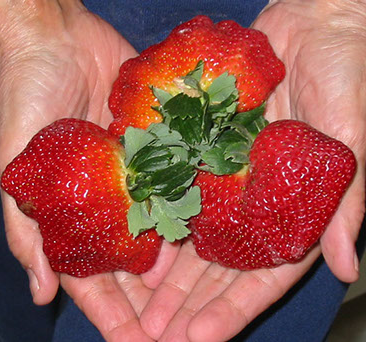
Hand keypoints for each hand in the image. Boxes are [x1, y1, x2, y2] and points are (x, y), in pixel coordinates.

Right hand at [0, 1, 176, 339]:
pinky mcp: (156, 145)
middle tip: (175, 328)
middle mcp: (106, 199)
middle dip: (149, 297)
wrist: (57, 37)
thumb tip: (38, 292)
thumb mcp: (16, 165)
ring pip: (158, 227)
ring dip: (175, 261)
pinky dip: (188, 207)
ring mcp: (135, 174)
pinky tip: (208, 233)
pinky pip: (175, 182)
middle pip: (131, 261)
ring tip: (199, 294)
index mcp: (71, 212)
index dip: (109, 312)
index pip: (90, 277)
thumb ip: (26, 228)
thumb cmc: (25, 93)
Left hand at [140, 1, 365, 340]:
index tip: (201, 337)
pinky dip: (161, 214)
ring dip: (168, 270)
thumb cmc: (348, 75)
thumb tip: (343, 265)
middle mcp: (257, 200)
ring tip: (139, 302)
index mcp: (293, 209)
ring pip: (194, 234)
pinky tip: (136, 241)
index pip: (263, 274)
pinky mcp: (208, 147)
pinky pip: (181, 186)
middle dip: (191, 300)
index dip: (233, 308)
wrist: (317, 25)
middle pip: (220, 265)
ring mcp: (229, 176)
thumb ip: (345, 202)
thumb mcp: (354, 138)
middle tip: (156, 331)